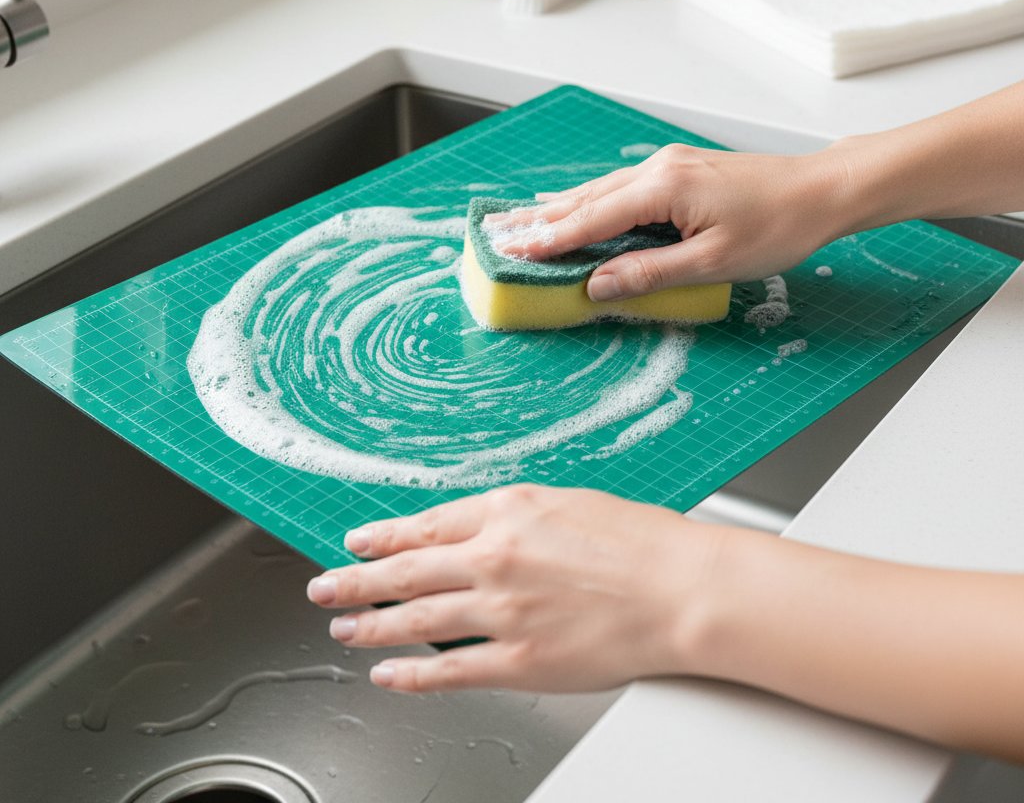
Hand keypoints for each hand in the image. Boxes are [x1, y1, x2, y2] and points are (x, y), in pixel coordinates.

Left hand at [306, 484, 724, 692]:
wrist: (681, 588)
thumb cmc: (638, 540)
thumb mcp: (565, 502)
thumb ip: (510, 516)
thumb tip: (467, 531)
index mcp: (507, 511)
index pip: (425, 525)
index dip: (383, 537)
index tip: (357, 542)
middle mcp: (494, 558)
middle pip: (404, 572)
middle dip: (355, 581)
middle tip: (323, 588)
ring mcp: (503, 611)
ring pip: (415, 621)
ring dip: (370, 627)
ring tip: (343, 631)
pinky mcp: (520, 661)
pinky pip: (450, 670)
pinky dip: (412, 676)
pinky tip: (388, 676)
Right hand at [487, 144, 842, 300]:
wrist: (822, 190)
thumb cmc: (779, 226)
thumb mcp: (713, 262)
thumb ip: (649, 273)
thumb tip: (596, 286)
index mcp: (662, 188)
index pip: (590, 218)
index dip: (548, 239)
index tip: (511, 251)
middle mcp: (657, 168)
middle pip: (584, 198)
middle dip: (539, 220)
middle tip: (496, 234)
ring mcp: (667, 165)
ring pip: (599, 191)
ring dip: (559, 209)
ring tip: (520, 221)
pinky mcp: (678, 170)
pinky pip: (619, 189)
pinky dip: (588, 202)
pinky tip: (572, 205)